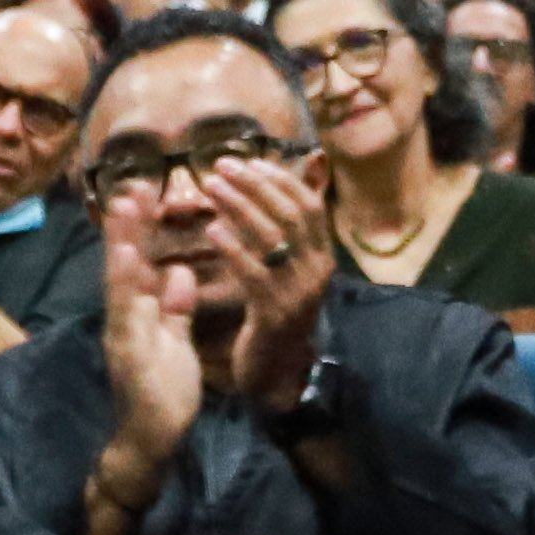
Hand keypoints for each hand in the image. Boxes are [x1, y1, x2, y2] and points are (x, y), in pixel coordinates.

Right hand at [86, 187, 211, 527]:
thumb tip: (181, 272)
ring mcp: (125, 337)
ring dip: (122, 245)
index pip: (140, 264)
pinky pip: (130, 318)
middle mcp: (126, 320)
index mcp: (139, 315)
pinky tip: (129, 261)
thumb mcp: (175, 341)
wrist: (152, 440)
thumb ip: (175, 308)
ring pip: (121, 285)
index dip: (140, 230)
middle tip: (132, 185)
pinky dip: (128, 288)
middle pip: (125, 266)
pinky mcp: (131, 356)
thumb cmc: (163, 392)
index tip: (144, 193)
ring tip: (124, 208)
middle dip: (128, 226)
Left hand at [189, 154, 338, 412]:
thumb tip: (258, 185)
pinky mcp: (275, 314)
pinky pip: (254, 273)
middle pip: (292, 215)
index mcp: (323, 257)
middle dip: (255, 185)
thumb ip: (278, 235)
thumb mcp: (284, 271)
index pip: (309, 205)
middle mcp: (318, 272)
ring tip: (210, 188)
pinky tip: (212, 231)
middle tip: (221, 167)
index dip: (280, 179)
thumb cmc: (273, 314)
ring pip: (273, 238)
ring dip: (239, 207)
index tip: (248, 161)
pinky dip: (233, 248)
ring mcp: (299, 294)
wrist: (275, 373)